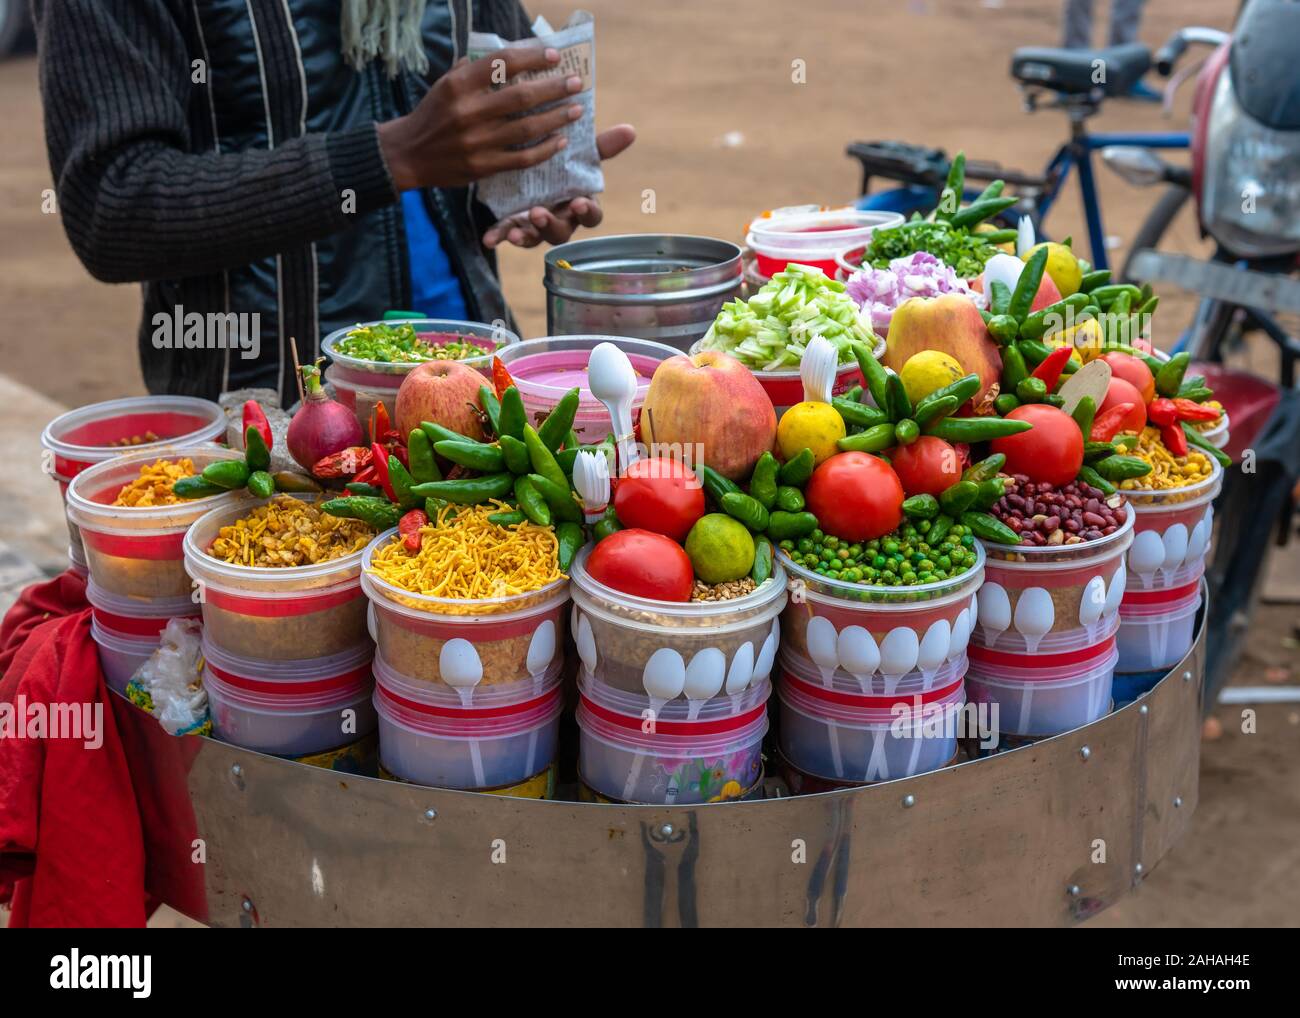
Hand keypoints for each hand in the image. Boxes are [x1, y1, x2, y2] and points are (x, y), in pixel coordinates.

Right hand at [378, 46, 586, 189]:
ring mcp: (477, 142)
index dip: (532, 57)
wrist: (408, 155)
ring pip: (526, 128)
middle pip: (521, 97)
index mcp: (459, 85)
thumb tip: (505, 57)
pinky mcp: (483, 166)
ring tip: (576, 110)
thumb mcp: (444, 85)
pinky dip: (544, 150)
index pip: (503, 64)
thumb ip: (472, 70)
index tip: (554, 56)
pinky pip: (521, 158)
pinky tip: (560, 141)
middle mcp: (468, 112)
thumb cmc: (431, 115)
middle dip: (554, 88)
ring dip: (556, 118)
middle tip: (577, 83)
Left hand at [481, 125, 635, 248]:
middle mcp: (560, 219)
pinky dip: (498, 236)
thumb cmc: (563, 161)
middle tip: (539, 213)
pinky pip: (506, 233)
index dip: (587, 212)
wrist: (531, 164)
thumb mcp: (579, 152)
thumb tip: (630, 129)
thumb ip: (601, 146)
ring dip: (526, 236)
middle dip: (551, 225)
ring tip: (515, 232)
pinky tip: (488, 239)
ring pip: (535, 238)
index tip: (579, 202)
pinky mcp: (514, 223)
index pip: (591, 216)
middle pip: (562, 233)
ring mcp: (536, 225)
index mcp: (579, 203)